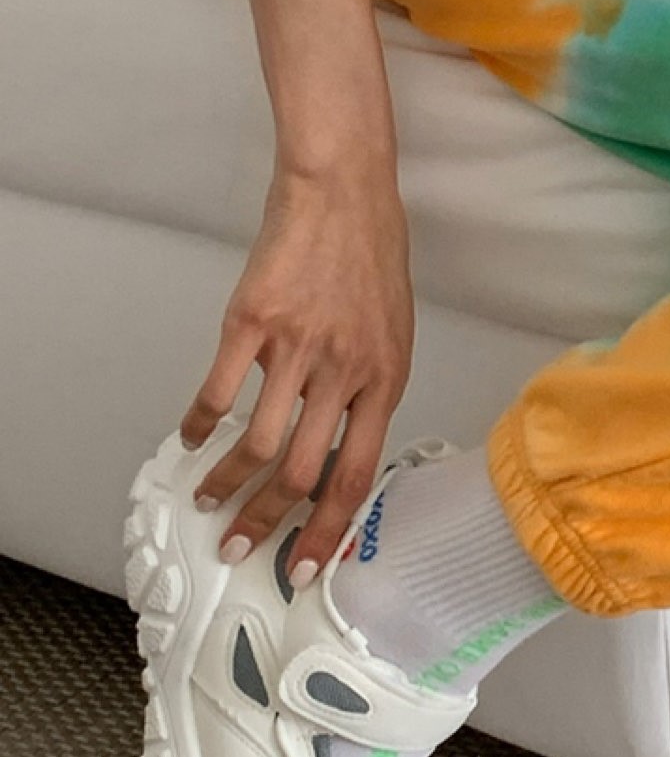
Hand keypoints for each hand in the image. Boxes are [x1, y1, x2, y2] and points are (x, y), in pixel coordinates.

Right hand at [183, 159, 414, 582]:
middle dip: (267, 521)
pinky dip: (201, 424)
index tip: (303, 564)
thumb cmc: (370, 254)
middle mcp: (344, 372)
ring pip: (259, 442)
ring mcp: (297, 348)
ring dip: (228, 482)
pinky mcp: (253, 324)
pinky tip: (191, 439)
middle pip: (302, 473)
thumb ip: (366, 387)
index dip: (326, 529)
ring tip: (208, 499)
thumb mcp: (391, 330)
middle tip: (239, 546)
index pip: (357, 475)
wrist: (343, 191)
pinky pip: (219, 391)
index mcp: (386, 379)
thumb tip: (335, 441)